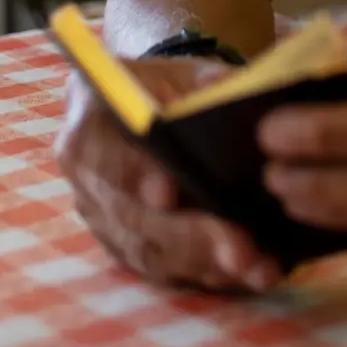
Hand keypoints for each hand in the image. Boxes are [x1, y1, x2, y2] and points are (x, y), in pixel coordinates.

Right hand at [57, 59, 282, 293]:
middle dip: (191, 236)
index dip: (134, 175)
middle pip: (133, 218)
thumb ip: (202, 82)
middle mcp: (87, 180)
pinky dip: (208, 274)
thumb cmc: (161, 84)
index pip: (104, 155)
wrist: (136, 106)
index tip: (169, 194)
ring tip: (259, 269)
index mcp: (88, 124)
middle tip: (241, 250)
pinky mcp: (126, 247)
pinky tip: (251, 276)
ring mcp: (104, 220)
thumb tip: (228, 94)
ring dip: (207, 265)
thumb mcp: (179, 71)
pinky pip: (164, 270)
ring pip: (151, 252)